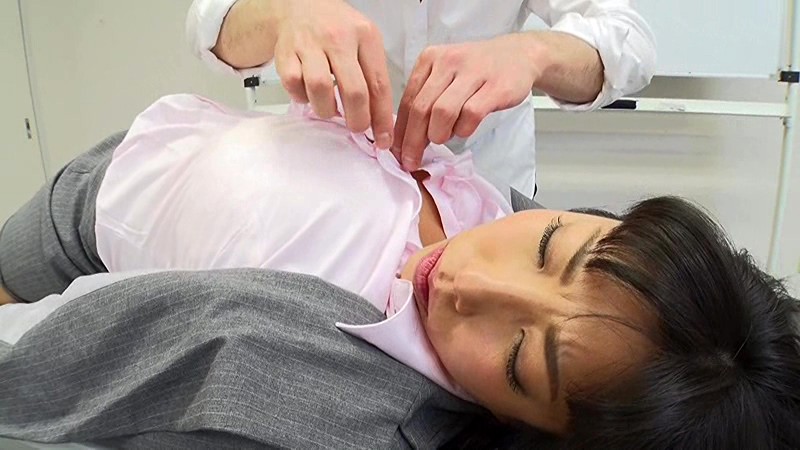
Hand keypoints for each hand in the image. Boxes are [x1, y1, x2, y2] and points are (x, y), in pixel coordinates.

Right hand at [272, 0, 393, 148]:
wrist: (301, 5)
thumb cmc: (338, 29)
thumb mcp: (365, 42)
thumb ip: (373, 76)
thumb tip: (381, 121)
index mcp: (365, 35)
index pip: (379, 84)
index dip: (382, 118)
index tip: (384, 139)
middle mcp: (338, 37)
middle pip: (354, 91)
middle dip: (358, 120)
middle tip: (357, 127)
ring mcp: (309, 44)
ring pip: (320, 89)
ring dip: (327, 109)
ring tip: (331, 108)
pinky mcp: (285, 52)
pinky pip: (294, 85)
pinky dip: (302, 98)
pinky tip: (309, 94)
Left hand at [393, 34, 539, 170]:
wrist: (518, 56)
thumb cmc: (477, 71)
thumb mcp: (445, 77)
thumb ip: (426, 100)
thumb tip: (405, 138)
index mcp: (430, 59)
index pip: (407, 100)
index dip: (399, 131)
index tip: (396, 152)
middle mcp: (448, 61)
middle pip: (421, 109)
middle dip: (413, 141)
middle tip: (412, 160)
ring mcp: (473, 72)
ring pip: (442, 112)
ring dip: (439, 134)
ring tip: (443, 137)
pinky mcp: (495, 86)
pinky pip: (470, 115)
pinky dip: (463, 130)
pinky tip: (464, 129)